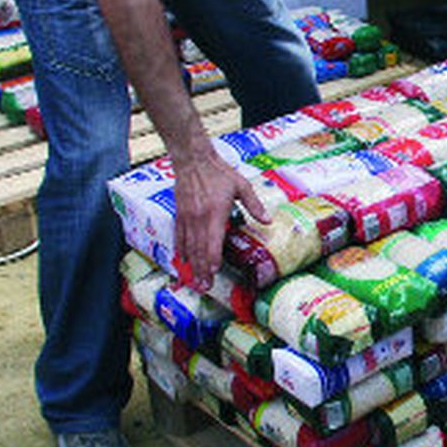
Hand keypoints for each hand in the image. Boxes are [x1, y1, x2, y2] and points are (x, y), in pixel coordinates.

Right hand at [171, 151, 267, 288]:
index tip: (214, 271)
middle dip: (202, 269)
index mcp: (215, 213)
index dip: (213, 258)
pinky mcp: (179, 214)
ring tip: (195, 279)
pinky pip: (178, 236)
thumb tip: (268, 220)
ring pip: (188, 246)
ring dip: (192, 264)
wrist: (193, 160)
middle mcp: (198, 218)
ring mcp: (186, 217)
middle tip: (206, 285)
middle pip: (199, 249)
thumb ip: (254, 205)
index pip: (212, 241)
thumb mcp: (241, 186)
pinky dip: (181, 250)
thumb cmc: (219, 173)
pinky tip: (183, 260)